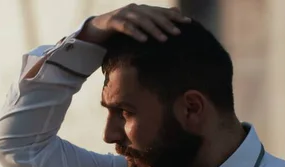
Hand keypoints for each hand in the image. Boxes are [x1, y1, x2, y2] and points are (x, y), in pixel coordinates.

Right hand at [76, 4, 190, 44]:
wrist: (95, 29)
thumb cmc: (120, 29)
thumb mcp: (138, 26)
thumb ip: (154, 21)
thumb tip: (175, 14)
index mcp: (141, 9)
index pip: (161, 11)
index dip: (174, 16)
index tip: (188, 23)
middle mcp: (134, 9)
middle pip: (153, 15)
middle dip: (166, 24)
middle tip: (177, 33)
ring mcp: (123, 14)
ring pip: (141, 20)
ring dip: (153, 29)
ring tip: (163, 39)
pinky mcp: (113, 21)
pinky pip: (126, 26)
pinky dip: (135, 32)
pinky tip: (143, 40)